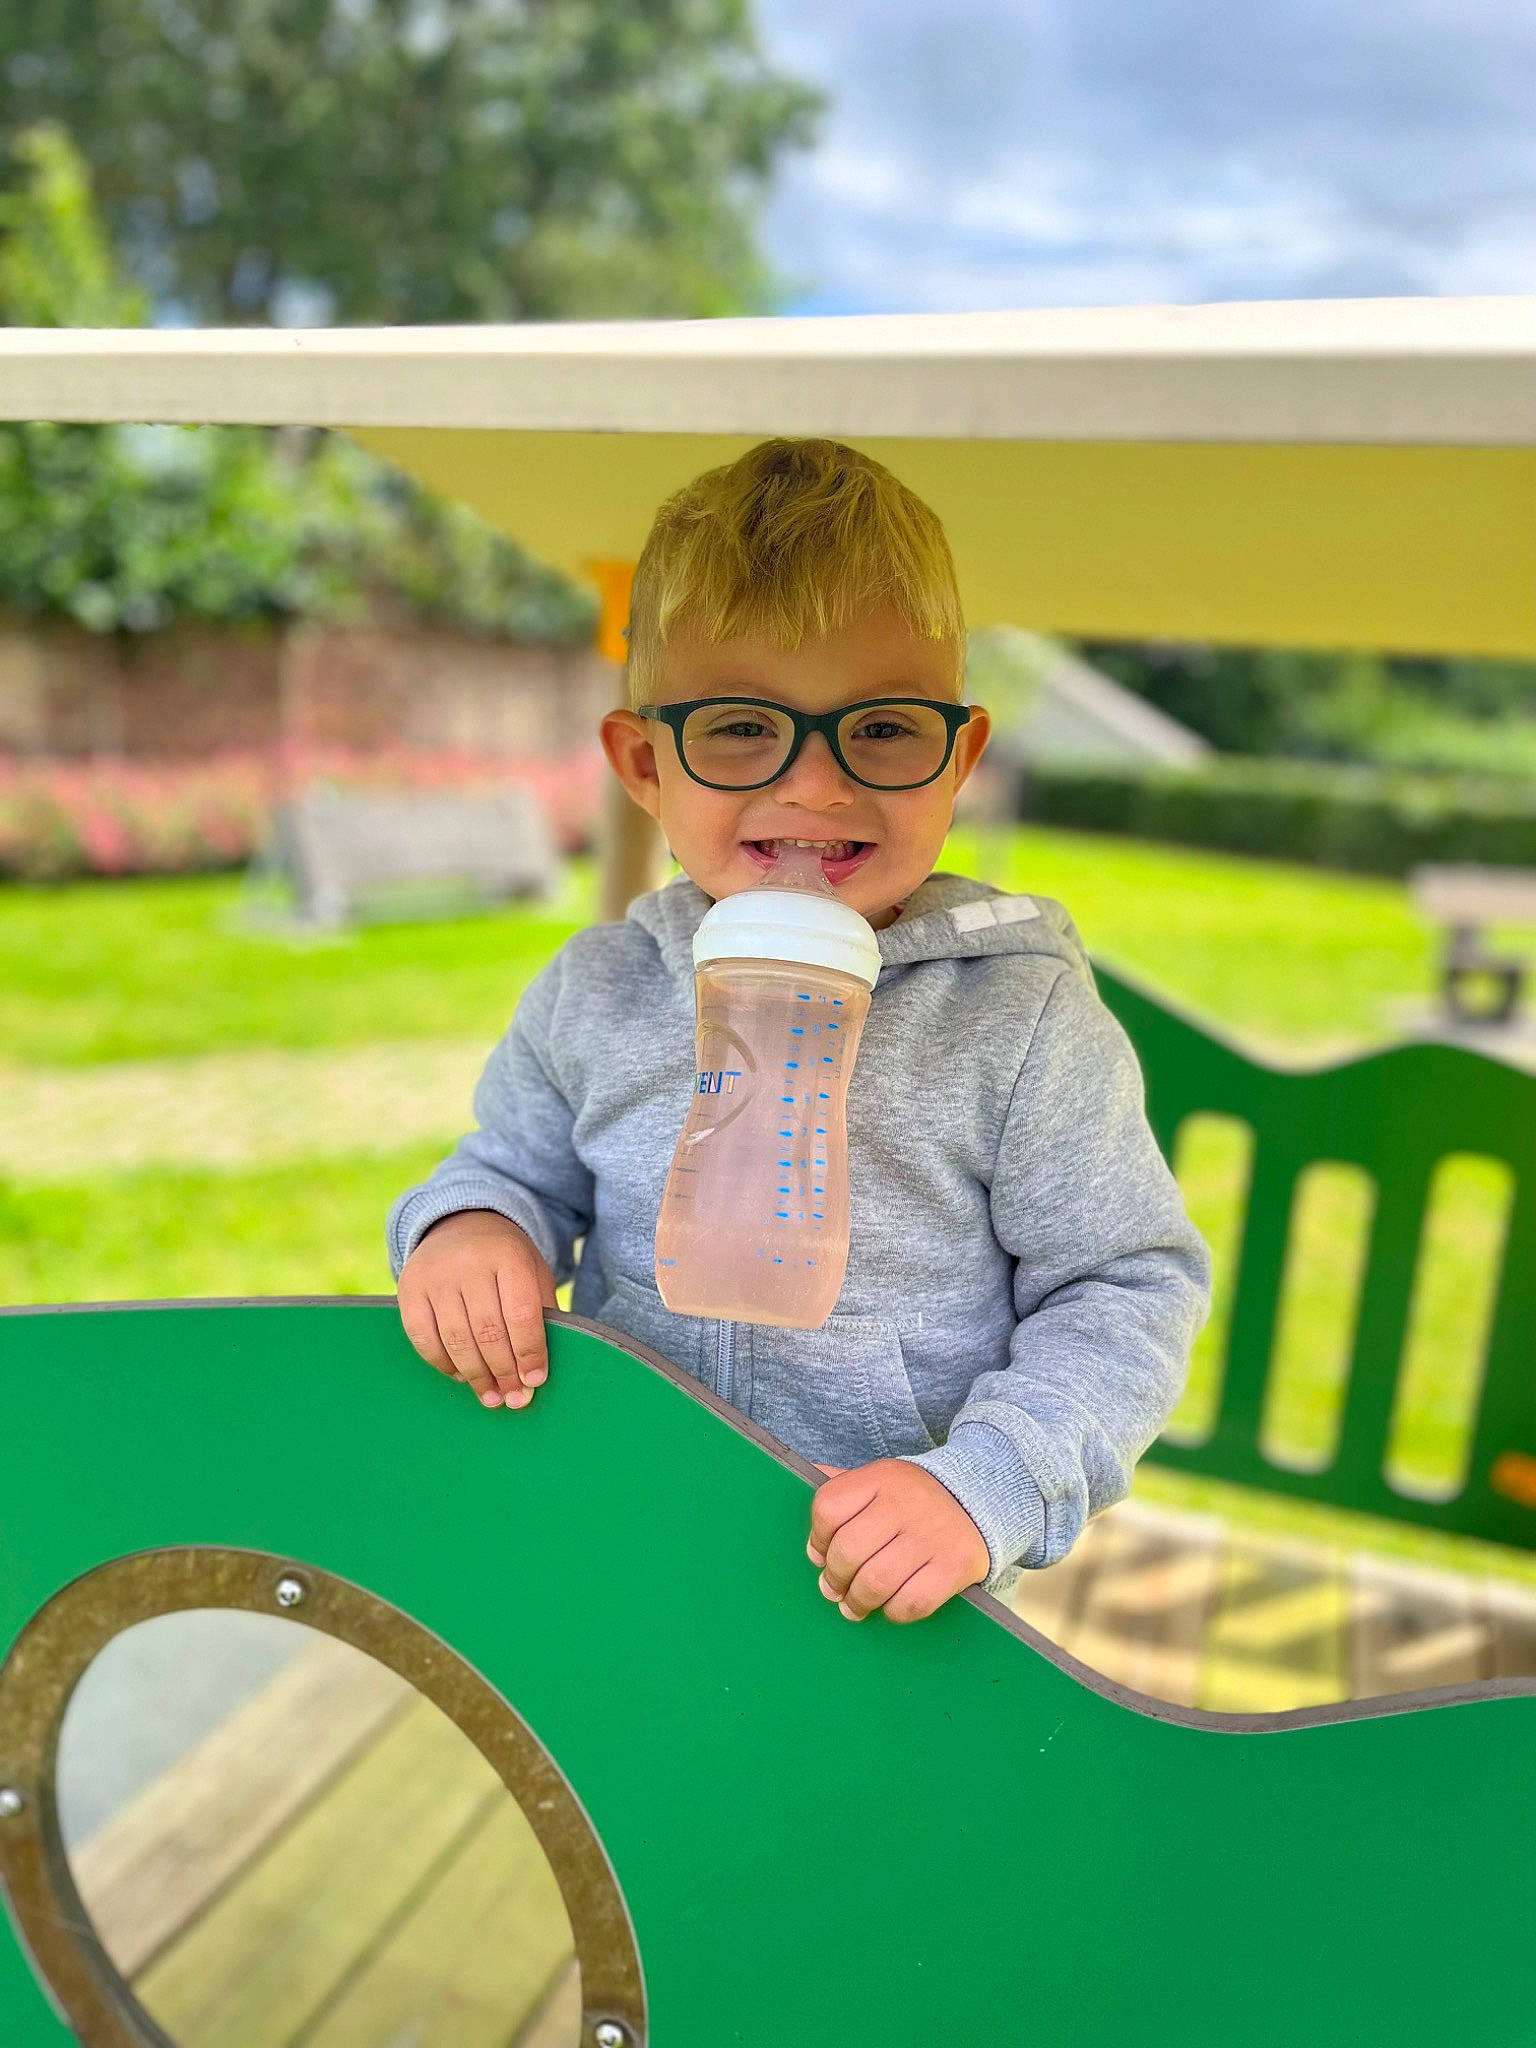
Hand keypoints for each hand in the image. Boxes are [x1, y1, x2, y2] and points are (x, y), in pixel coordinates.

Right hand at [397, 1210, 556, 1410]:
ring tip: (491, 1397)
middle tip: (514, 1398)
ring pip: (456, 1339)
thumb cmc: (506, 1259)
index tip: (535, 1381)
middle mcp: (469, 1263)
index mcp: (508, 1256)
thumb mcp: (532, 1271)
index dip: (529, 1353)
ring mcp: (436, 1275)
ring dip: (476, 1376)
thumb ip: (540, 1312)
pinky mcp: (409, 1287)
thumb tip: (536, 1371)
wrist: (461, 1222)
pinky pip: (424, 1338)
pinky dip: (443, 1363)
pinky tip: (461, 1375)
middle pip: (488, 1332)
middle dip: (504, 1372)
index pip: (520, 1313)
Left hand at [807, 1460, 989, 1623]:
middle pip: (848, 1550)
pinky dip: (893, 1612)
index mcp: (881, 1477)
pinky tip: (889, 1606)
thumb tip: (805, 1477)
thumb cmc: (914, 1499)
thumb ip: (844, 1484)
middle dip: (834, 1579)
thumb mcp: (881, 1480)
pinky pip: (911, 1603)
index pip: (828, 1508)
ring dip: (857, 1602)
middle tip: (833, 1590)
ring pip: (876, 1582)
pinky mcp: (955, 1566)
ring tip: (854, 1606)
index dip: (817, 1540)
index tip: (820, 1556)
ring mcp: (932, 1535)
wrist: (980, 1500)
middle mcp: (906, 1502)